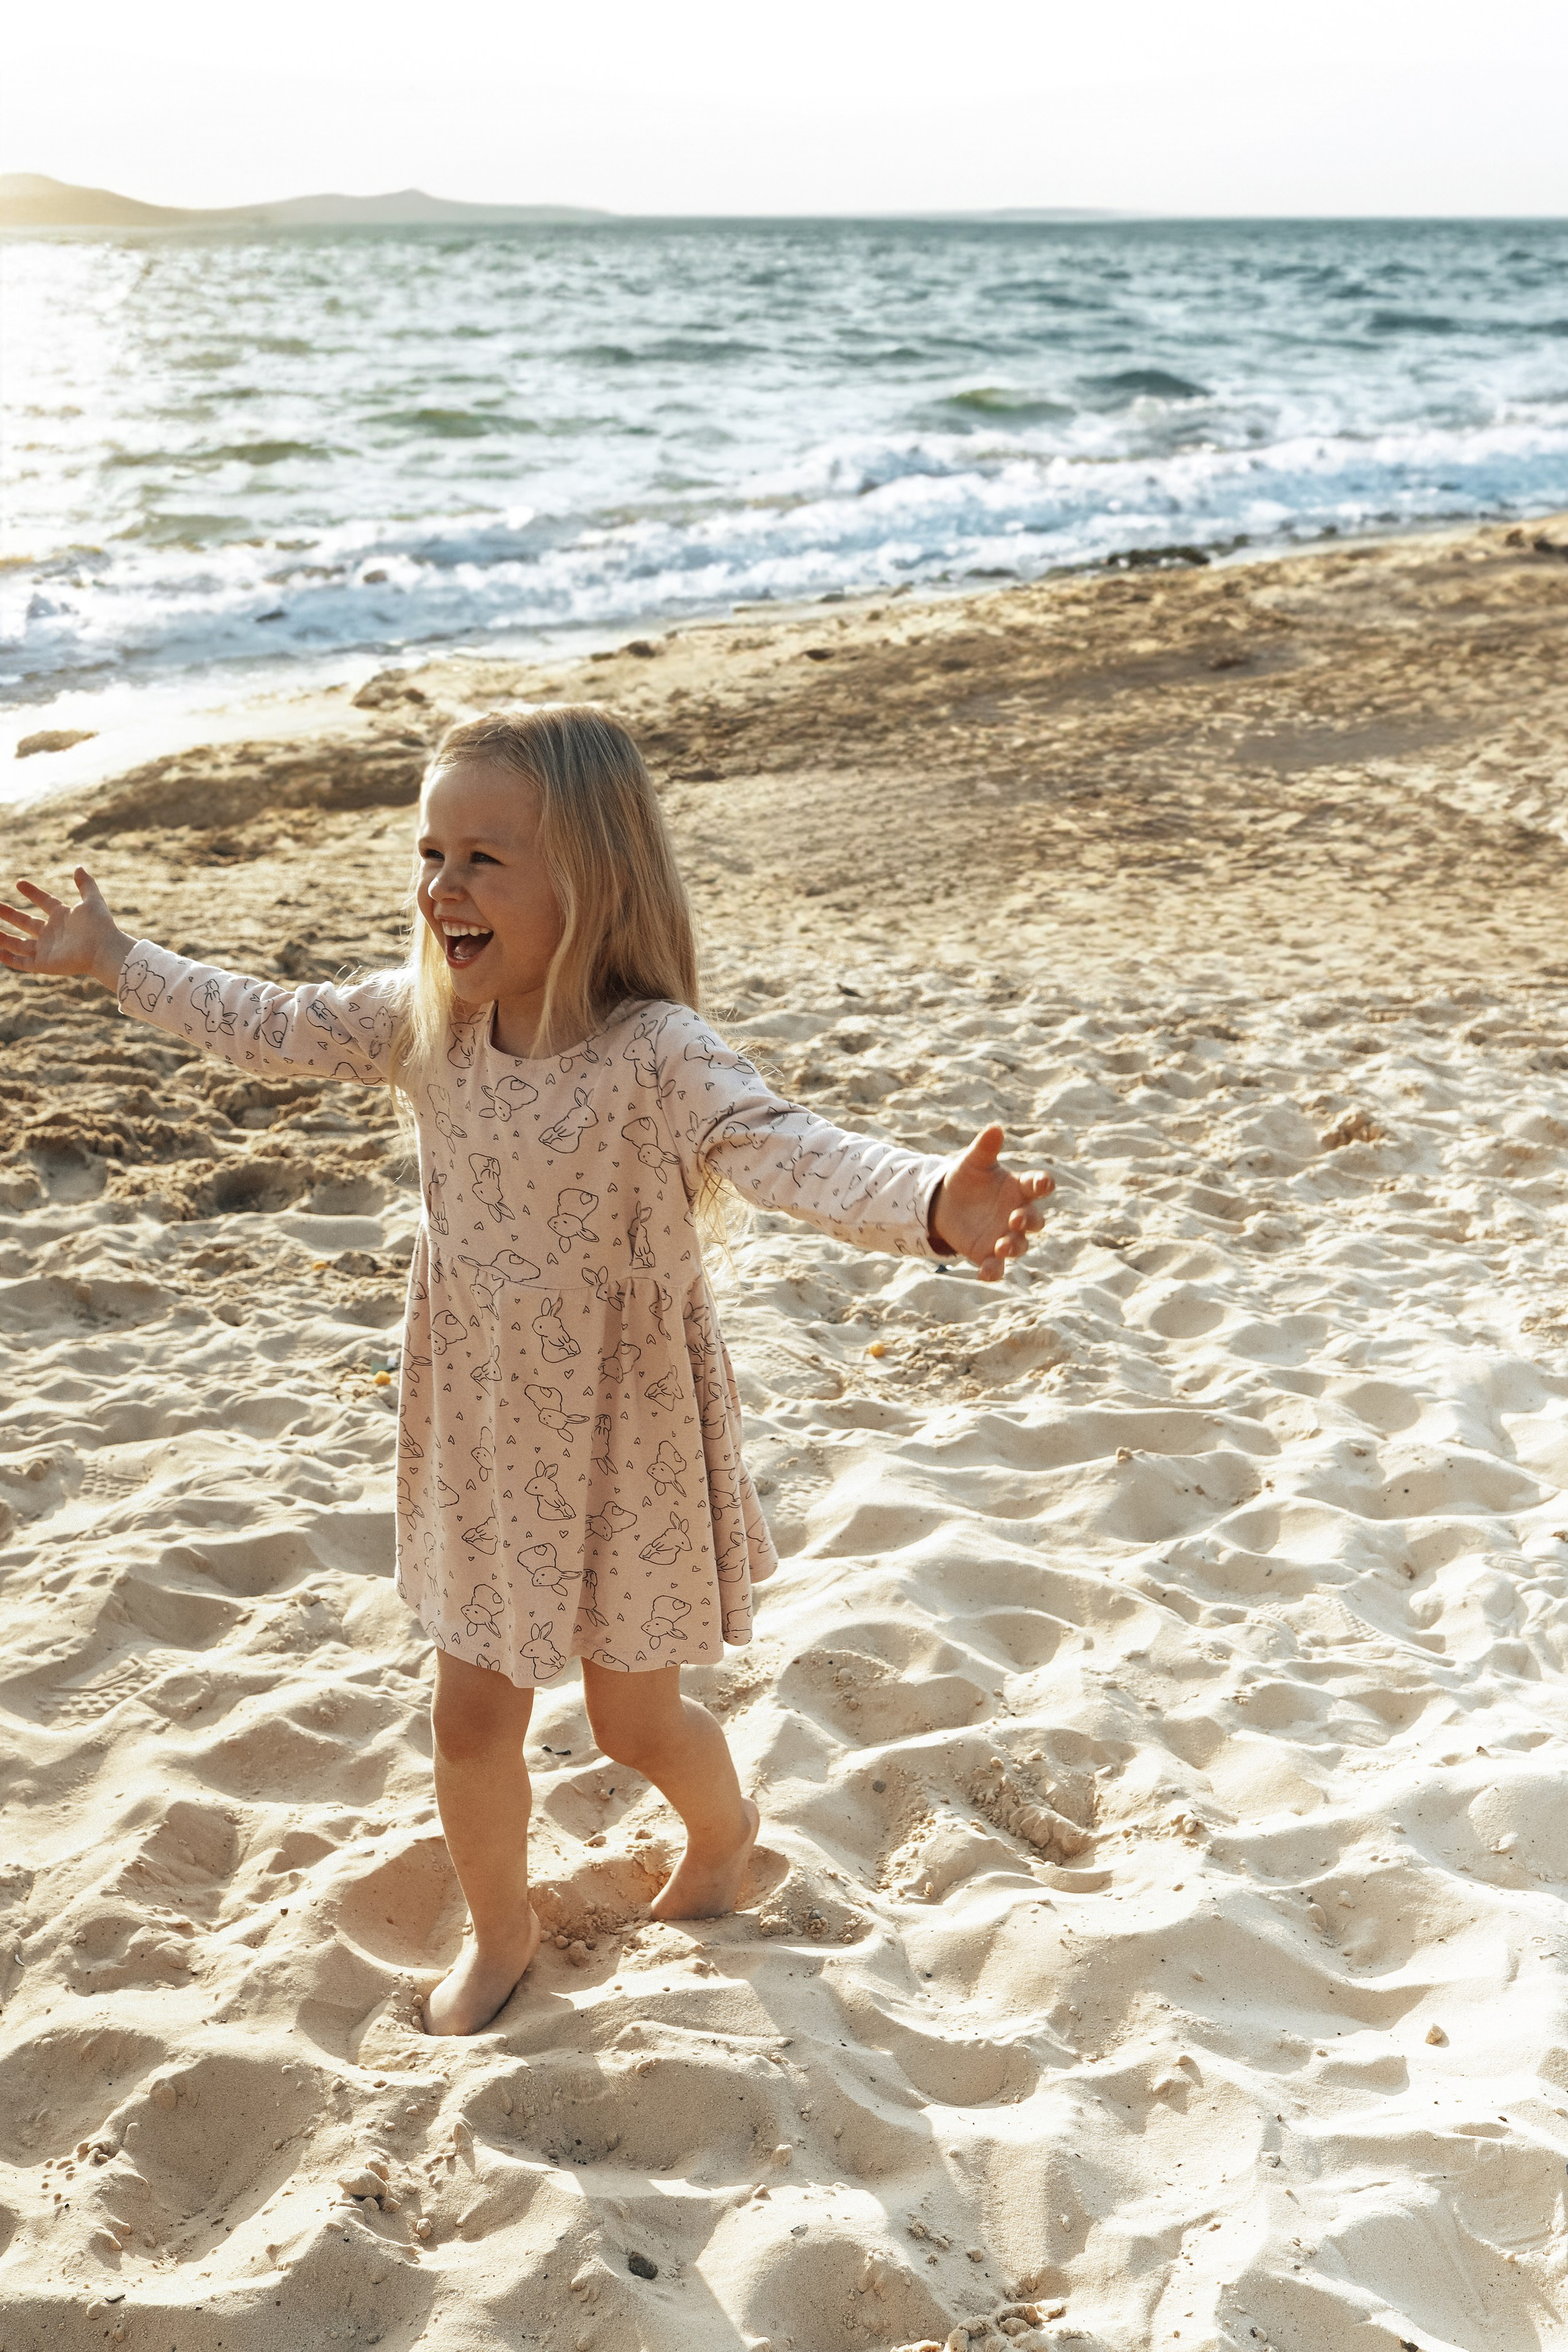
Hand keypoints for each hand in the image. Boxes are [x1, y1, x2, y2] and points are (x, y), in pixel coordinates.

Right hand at [0, 868, 133, 992]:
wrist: (104, 950)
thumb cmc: (99, 926)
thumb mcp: (92, 900)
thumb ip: (86, 884)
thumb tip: (78, 867)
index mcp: (63, 917)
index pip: (45, 902)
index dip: (33, 893)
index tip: (19, 883)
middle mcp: (53, 933)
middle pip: (26, 923)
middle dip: (9, 914)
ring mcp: (47, 950)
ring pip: (19, 944)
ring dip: (3, 937)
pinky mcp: (44, 964)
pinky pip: (21, 962)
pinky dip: (8, 958)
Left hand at [929, 1123, 1054, 1281]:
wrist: (947, 1203)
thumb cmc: (968, 1179)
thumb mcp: (973, 1163)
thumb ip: (985, 1148)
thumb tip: (995, 1128)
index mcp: (1019, 1188)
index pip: (1038, 1186)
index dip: (1043, 1184)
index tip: (1044, 1183)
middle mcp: (1017, 1214)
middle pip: (1034, 1220)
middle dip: (1029, 1221)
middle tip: (1016, 1218)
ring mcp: (1005, 1236)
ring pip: (1019, 1245)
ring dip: (1014, 1247)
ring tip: (1002, 1246)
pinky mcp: (988, 1253)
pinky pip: (997, 1266)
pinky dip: (994, 1271)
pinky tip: (985, 1274)